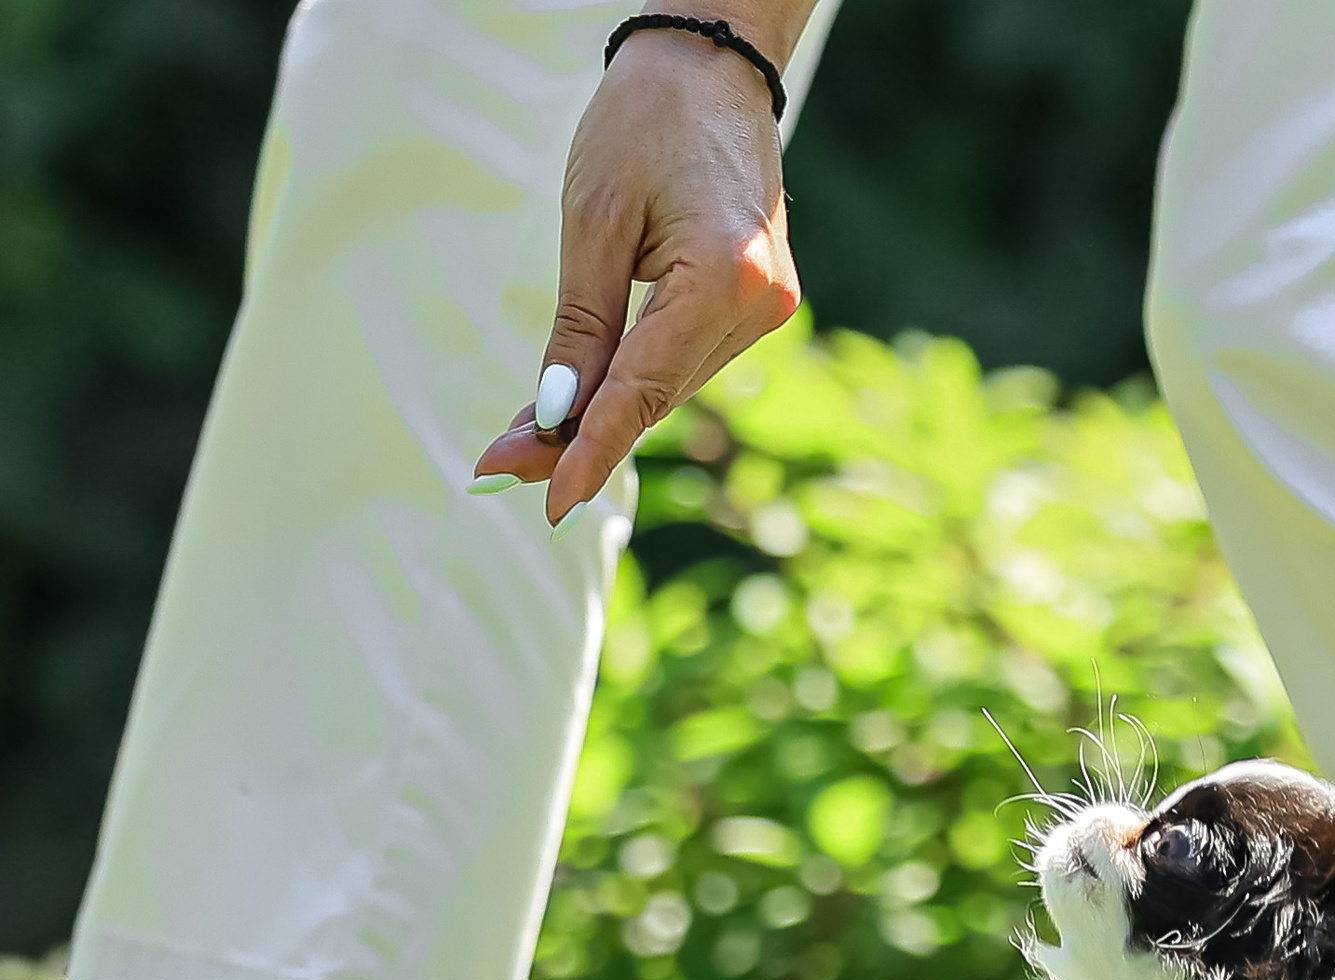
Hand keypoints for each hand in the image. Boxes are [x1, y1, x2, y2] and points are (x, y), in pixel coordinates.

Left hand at [473, 26, 802, 524]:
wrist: (712, 64)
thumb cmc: (646, 121)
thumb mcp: (594, 219)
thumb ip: (582, 327)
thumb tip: (556, 416)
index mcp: (726, 277)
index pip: (646, 385)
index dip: (593, 448)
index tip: (549, 499)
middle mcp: (761, 305)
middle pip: (659, 393)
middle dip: (584, 433)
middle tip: (505, 467)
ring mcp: (769, 307)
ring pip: (672, 384)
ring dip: (608, 410)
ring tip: (531, 439)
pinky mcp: (761, 302)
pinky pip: (687, 358)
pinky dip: (637, 378)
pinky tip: (591, 397)